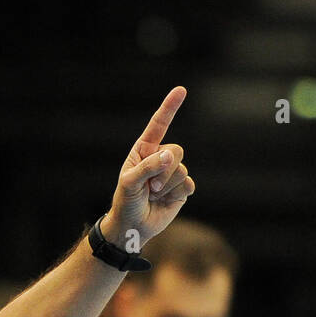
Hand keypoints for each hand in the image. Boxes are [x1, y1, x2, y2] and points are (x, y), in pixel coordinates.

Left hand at [103, 86, 195, 246]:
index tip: (181, 90)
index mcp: (145, 150)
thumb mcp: (130, 182)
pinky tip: (165, 201)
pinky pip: (188, 185)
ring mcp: (173, 172)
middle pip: (176, 150)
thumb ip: (148, 167)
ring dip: (166, 186)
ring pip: (182, 170)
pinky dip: (176, 194)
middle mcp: (160, 157)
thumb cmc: (126, 201)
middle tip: (150, 187)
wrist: (133, 226)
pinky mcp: (182, 188)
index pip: (159, 125)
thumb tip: (170, 155)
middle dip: (164, 170)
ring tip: (153, 195)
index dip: (170, 107)